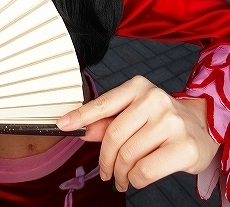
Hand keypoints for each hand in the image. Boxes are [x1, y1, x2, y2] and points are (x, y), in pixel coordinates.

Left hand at [57, 76, 219, 191]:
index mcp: (139, 87)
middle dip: (105, 160)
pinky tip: (136, 178)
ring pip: (128, 155)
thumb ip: (109, 121)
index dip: (81, 116)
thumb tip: (83, 129)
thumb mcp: (135, 114)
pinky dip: (135, 179)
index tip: (63, 125)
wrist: (203, 127)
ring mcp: (171, 122)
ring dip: (119, 173)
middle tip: (105, 172)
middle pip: (114, 135)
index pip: (103, 104)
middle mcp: (154, 99)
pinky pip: (145, 170)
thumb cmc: (163, 121)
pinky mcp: (183, 146)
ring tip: (121, 178)